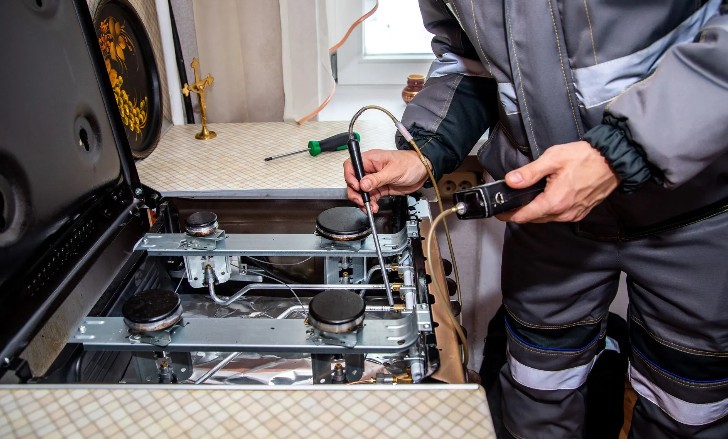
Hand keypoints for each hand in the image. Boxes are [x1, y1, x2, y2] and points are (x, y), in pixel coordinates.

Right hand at [344, 149, 428, 212]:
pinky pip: (370, 197)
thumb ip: (377, 178)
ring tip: (369, 207)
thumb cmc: (411, 163)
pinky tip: (374, 207)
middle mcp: (370, 169)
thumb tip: (363, 184)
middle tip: (361, 201)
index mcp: (370, 159)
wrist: (423, 171)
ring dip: (363, 200)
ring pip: (361, 191)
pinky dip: (370, 203)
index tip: (357, 186)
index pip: (352, 166)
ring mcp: (374, 179)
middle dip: (355, 193)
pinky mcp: (380, 188)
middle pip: (353, 181)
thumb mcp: (393, 171)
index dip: (350, 177)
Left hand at [496, 141, 618, 222]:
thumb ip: (530, 172)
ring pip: (546, 218)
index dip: (508, 215)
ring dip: (535, 211)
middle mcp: (564, 213)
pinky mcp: (580, 212)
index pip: (524, 216)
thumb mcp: (553, 159)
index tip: (499, 212)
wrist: (614, 161)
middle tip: (509, 203)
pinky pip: (558, 216)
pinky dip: (548, 210)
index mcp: (555, 202)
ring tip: (526, 199)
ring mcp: (573, 214)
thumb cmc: (586, 157)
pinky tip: (546, 198)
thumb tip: (511, 181)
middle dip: (520, 212)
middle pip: (534, 218)